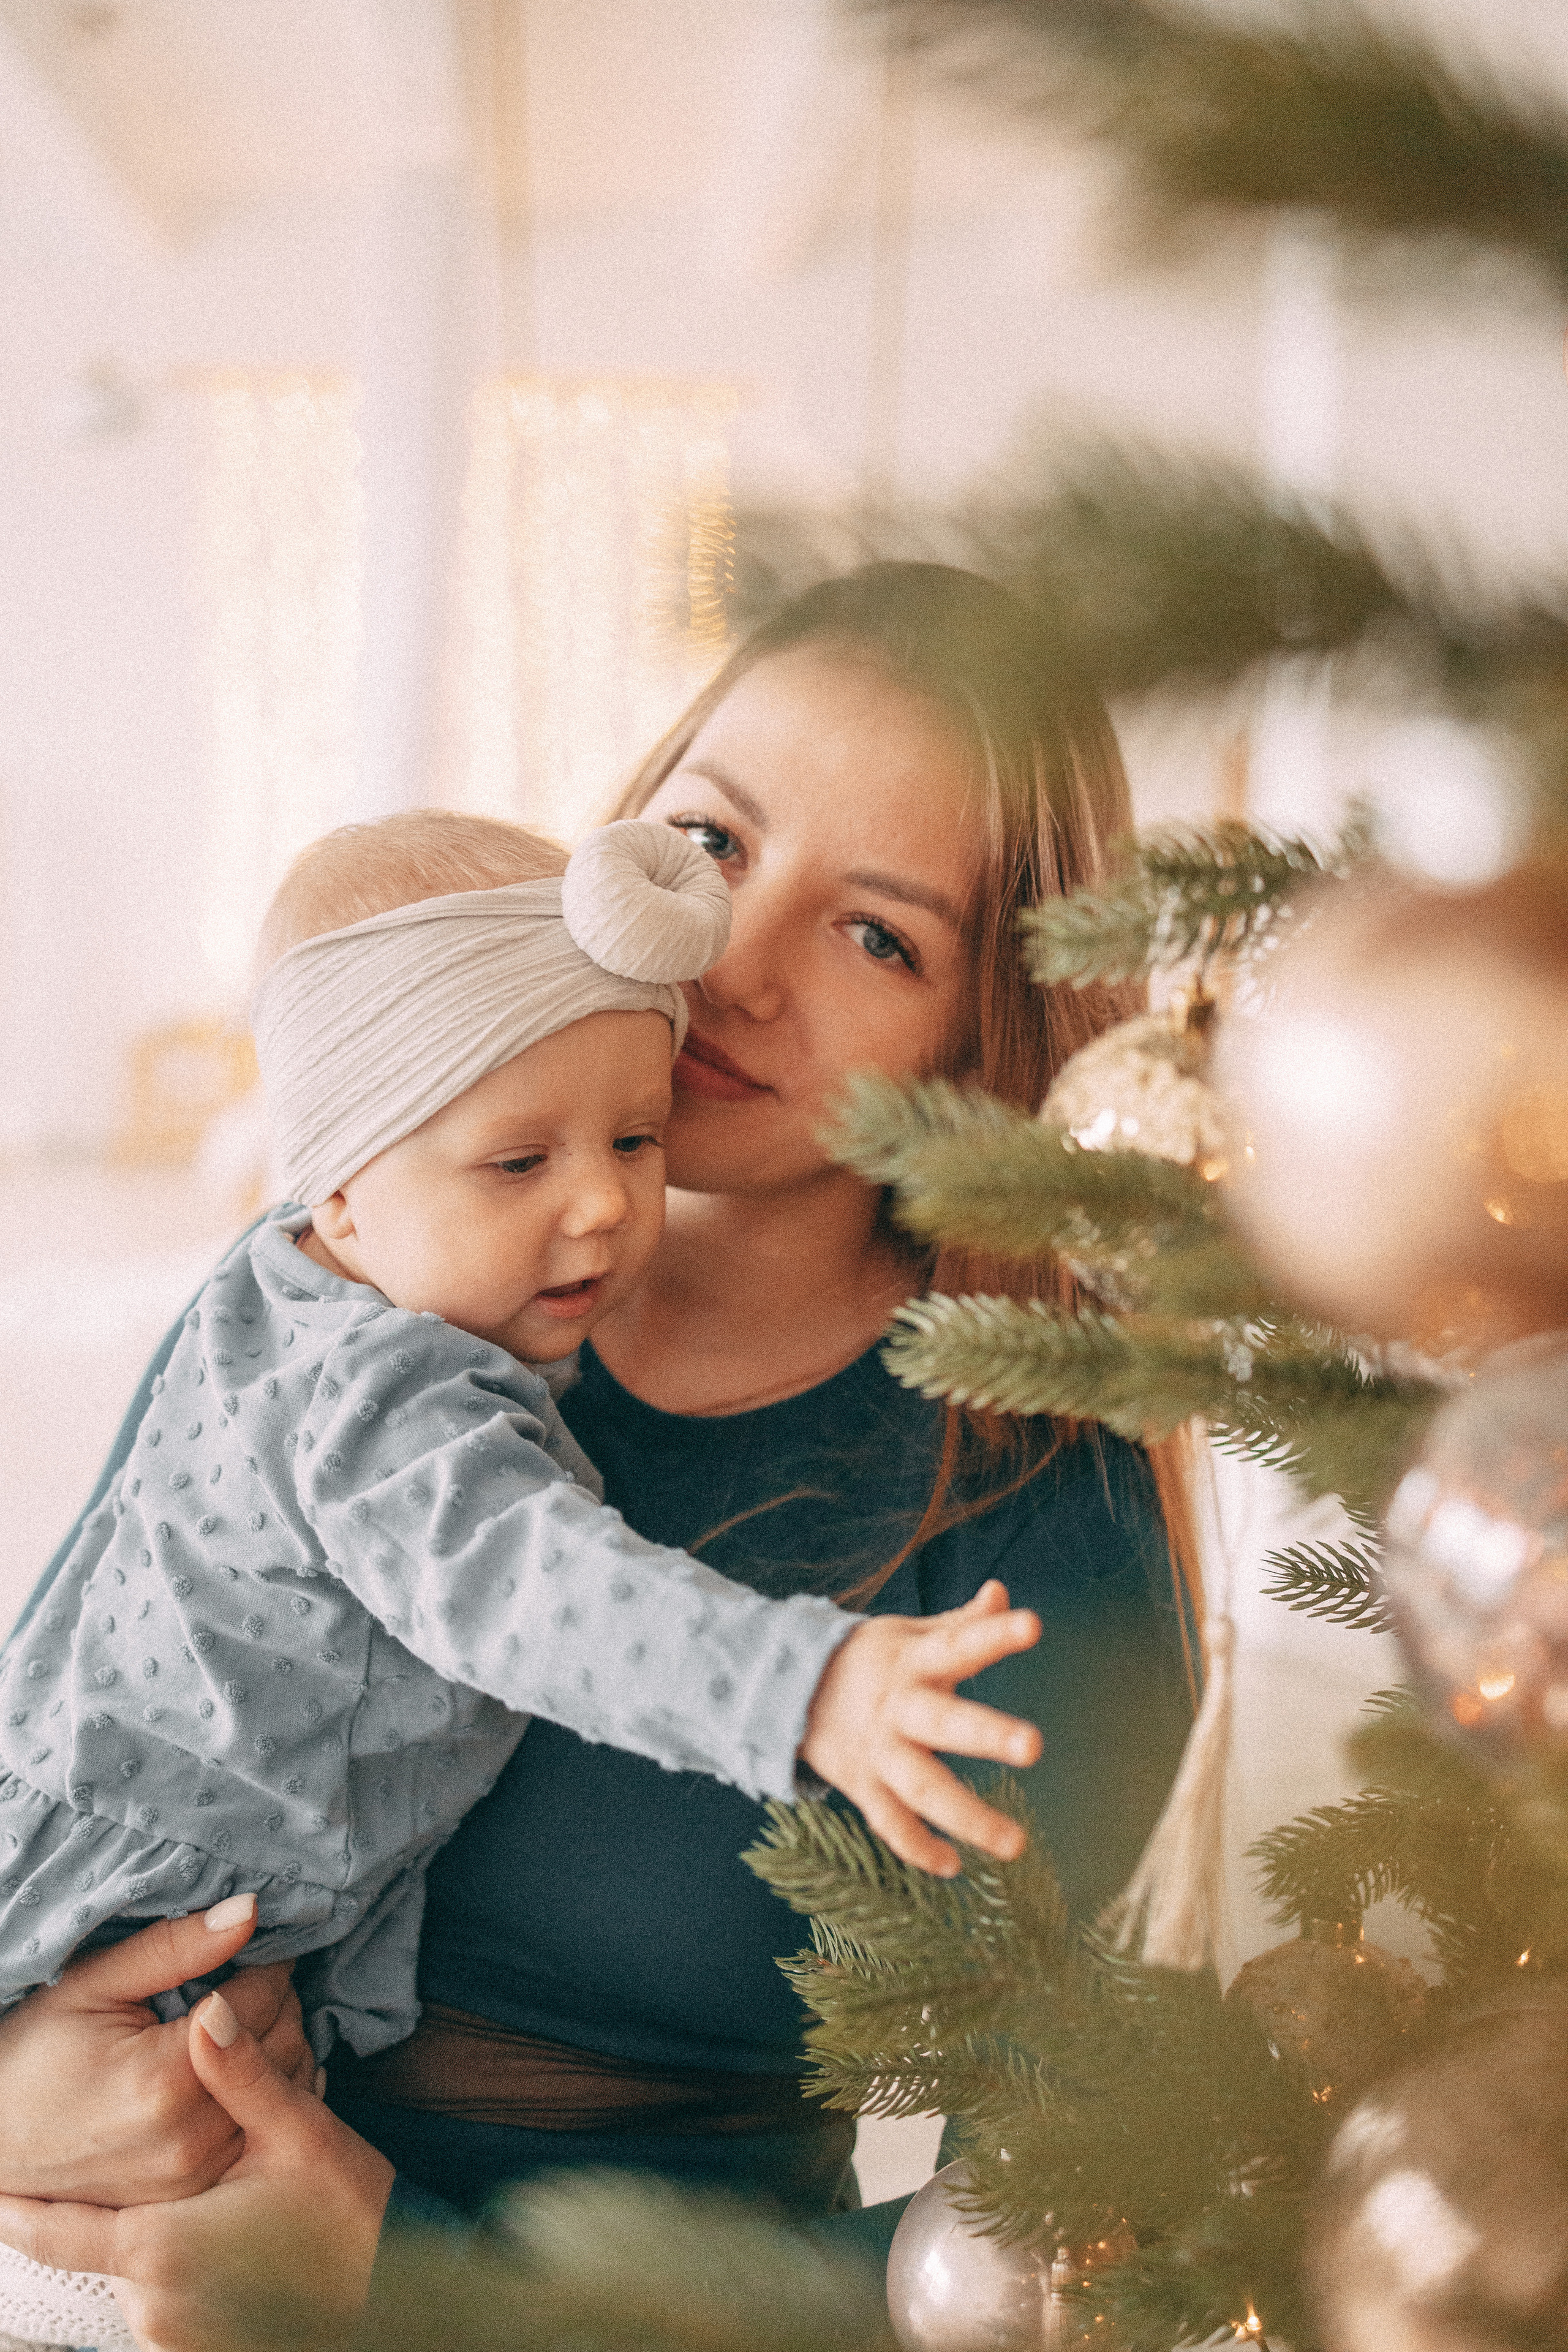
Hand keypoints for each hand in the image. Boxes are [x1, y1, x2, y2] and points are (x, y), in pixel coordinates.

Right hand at [0, 1896, 316, 2204]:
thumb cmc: (29, 2053)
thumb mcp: (92, 1984)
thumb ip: (177, 1947)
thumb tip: (251, 1909)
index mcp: (167, 2080)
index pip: (265, 2000)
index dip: (266, 1963)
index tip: (254, 1949)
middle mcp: (190, 2138)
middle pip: (284, 2046)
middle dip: (278, 2003)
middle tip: (247, 1980)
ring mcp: (193, 2178)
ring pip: (283, 2092)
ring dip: (276, 2047)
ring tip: (242, 2021)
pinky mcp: (192, 2198)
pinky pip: (260, 2134)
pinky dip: (263, 2096)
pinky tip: (239, 2070)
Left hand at [0, 1992, 391, 2351]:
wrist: (392, 2295)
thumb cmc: (348, 2215)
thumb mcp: (300, 2133)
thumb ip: (243, 2074)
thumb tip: (209, 2007)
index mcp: (159, 2248)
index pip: (55, 2230)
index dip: (13, 2208)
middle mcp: (151, 2302)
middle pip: (100, 2243)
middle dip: (102, 2201)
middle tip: (113, 2161)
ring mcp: (171, 2333)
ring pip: (132, 2269)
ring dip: (142, 2231)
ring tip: (176, 2193)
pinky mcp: (195, 2346)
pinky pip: (159, 2296)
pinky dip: (167, 2262)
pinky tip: (208, 2234)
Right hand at [800, 1580, 1043, 1874]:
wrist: (788, 1689)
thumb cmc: (871, 1660)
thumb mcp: (909, 1635)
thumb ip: (960, 1623)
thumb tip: (1001, 1592)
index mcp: (914, 1661)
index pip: (958, 1643)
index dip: (993, 1634)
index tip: (1032, 1625)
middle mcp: (897, 1706)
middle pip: (942, 1722)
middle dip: (986, 1734)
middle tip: (1033, 1746)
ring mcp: (878, 1750)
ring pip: (922, 1788)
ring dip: (967, 1816)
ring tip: (1015, 1844)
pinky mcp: (862, 1785)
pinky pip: (890, 1824)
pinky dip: (917, 1848)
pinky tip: (953, 1866)